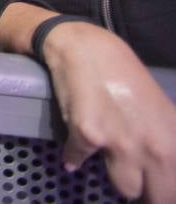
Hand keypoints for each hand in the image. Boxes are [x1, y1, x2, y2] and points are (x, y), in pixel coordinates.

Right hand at [43, 21, 175, 200]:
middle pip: (157, 197)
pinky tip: (74, 151)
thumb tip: (166, 170)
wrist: (87, 50)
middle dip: (148, 193)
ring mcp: (121, 144)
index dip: (167, 192)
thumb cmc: (127, 77)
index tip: (157, 187)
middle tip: (139, 183)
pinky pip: (77, 161)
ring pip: (126, 188)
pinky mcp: (87, 136)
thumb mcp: (163, 112)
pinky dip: (73, 157)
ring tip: (112, 161)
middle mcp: (155, 147)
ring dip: (118, 178)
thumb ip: (168, 144)